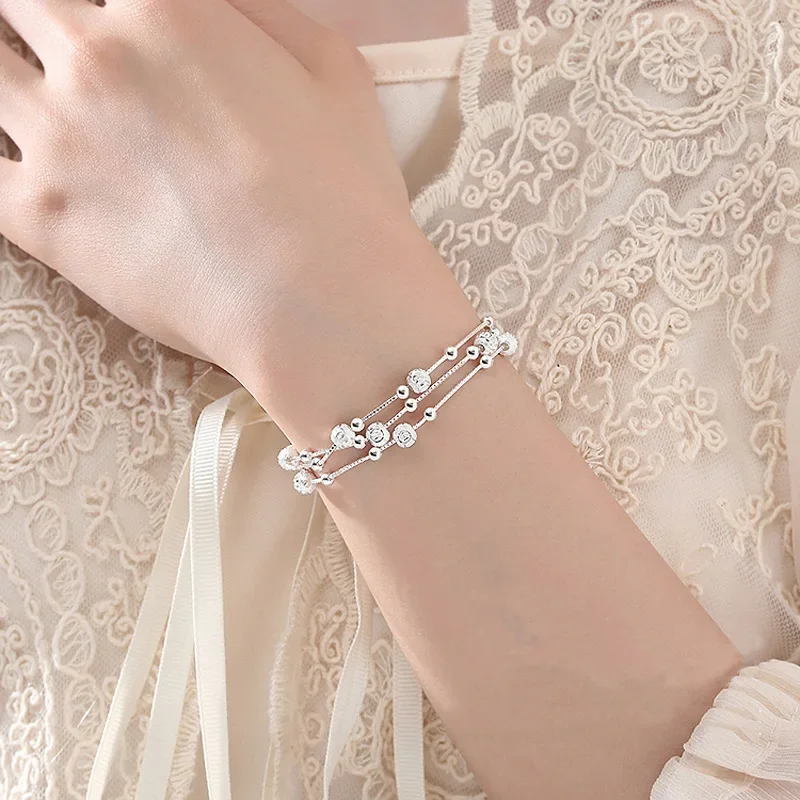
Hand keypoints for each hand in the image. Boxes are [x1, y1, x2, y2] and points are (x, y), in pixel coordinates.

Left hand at [0, 0, 409, 375]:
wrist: (319, 300)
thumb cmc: (342, 190)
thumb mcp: (334, 68)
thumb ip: (263, 11)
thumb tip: (221, 3)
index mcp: (167, 8)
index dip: (100, 6)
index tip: (103, 23)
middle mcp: (96, 57)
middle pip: (18, 3)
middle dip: (31, 18)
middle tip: (49, 42)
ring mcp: (56, 138)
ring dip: (4, 79)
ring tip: (32, 105)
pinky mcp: (39, 220)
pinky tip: (17, 164)